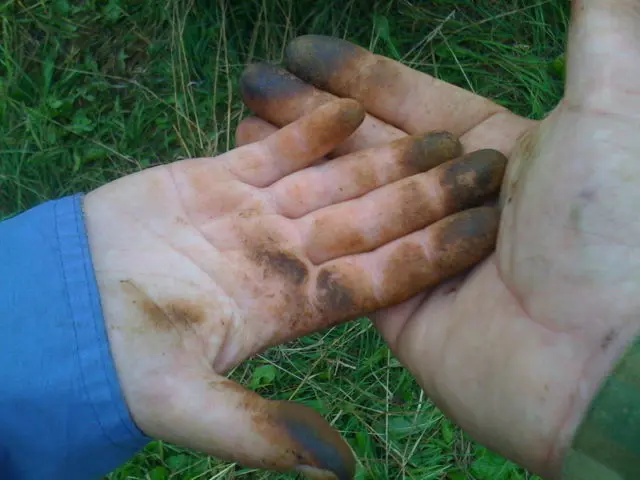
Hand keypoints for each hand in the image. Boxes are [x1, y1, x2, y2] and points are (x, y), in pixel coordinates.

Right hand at [84, 98, 503, 477]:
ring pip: (331, 181)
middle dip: (425, 195)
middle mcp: (285, 260)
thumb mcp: (187, 404)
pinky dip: (307, 130)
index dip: (432, 252)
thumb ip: (260, 432)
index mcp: (291, 309)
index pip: (378, 278)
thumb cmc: (120, 360)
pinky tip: (349, 107)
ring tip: (439, 135)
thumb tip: (337, 472)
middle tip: (485, 166)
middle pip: (369, 222)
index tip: (484, 229)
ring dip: (382, 157)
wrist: (63, 314)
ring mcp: (254, 217)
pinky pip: (272, 150)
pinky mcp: (216, 181)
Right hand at [237, 1, 639, 476]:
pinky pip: (339, 249)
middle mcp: (452, 199)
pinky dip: (302, 219)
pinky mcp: (395, 302)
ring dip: (294, 159)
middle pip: (364, 143)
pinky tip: (260, 185)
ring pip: (344, 193)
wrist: (600, 360)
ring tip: (241, 121)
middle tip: (254, 80)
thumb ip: (601, 33)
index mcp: (496, 149)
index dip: (353, 73)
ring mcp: (421, 250)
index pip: (409, 100)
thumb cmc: (608, 226)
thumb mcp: (611, 111)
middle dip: (306, 109)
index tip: (301, 49)